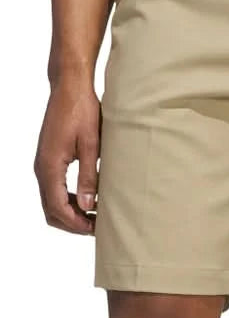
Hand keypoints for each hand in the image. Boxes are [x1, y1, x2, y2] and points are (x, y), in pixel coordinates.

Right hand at [34, 77, 99, 234]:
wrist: (70, 88)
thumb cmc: (82, 111)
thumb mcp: (92, 144)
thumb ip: (89, 175)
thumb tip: (88, 205)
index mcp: (49, 167)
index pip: (57, 207)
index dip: (76, 223)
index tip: (96, 229)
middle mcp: (41, 168)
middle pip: (50, 209)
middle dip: (72, 222)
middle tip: (97, 226)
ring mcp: (43, 163)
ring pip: (51, 200)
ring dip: (70, 211)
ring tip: (96, 214)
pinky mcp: (49, 158)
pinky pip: (54, 187)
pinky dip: (68, 198)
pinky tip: (88, 197)